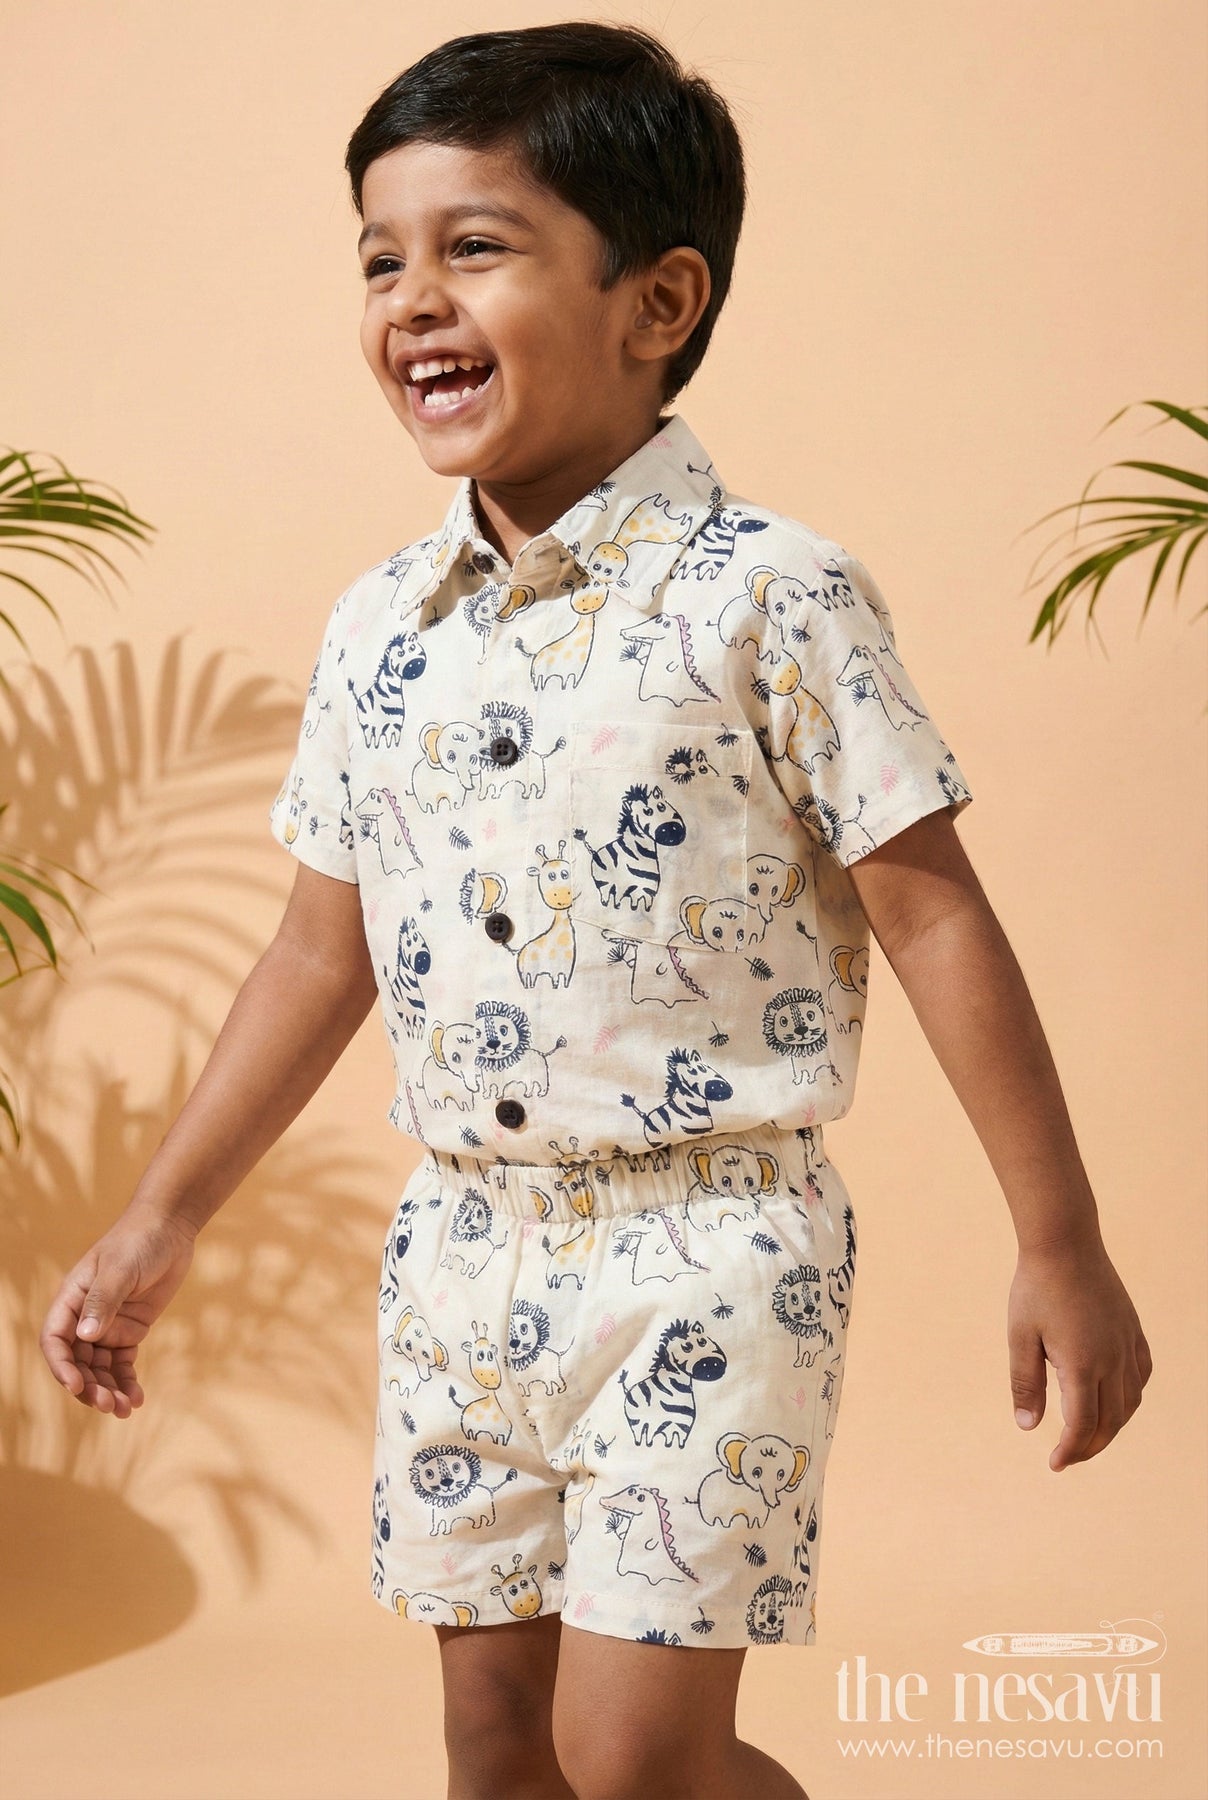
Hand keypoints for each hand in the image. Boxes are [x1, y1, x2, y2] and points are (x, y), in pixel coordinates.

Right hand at [39, 1203, 198, 1417]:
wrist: (169, 1227)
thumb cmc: (138, 1240)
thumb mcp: (119, 1269)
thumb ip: (102, 1301)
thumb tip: (85, 1336)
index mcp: (71, 1300)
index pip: (55, 1340)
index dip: (62, 1366)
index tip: (77, 1386)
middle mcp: (84, 1317)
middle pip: (78, 1362)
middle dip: (90, 1387)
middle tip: (110, 1405)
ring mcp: (108, 1326)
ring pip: (100, 1369)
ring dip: (109, 1390)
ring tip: (125, 1409)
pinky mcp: (131, 1330)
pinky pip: (123, 1363)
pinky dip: (127, 1382)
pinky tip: (138, 1399)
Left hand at [1007, 1235, 1151, 1469]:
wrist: (1065, 1242)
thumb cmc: (1036, 1288)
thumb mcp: (1020, 1336)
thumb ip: (1025, 1383)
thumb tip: (1028, 1427)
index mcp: (1082, 1364)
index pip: (1082, 1425)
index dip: (1070, 1451)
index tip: (1055, 1464)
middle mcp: (1112, 1359)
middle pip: (1110, 1421)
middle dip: (1090, 1445)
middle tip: (1069, 1457)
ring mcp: (1127, 1344)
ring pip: (1130, 1402)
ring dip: (1112, 1425)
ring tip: (1089, 1434)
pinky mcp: (1133, 1330)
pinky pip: (1141, 1375)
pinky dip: (1131, 1397)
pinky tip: (1116, 1399)